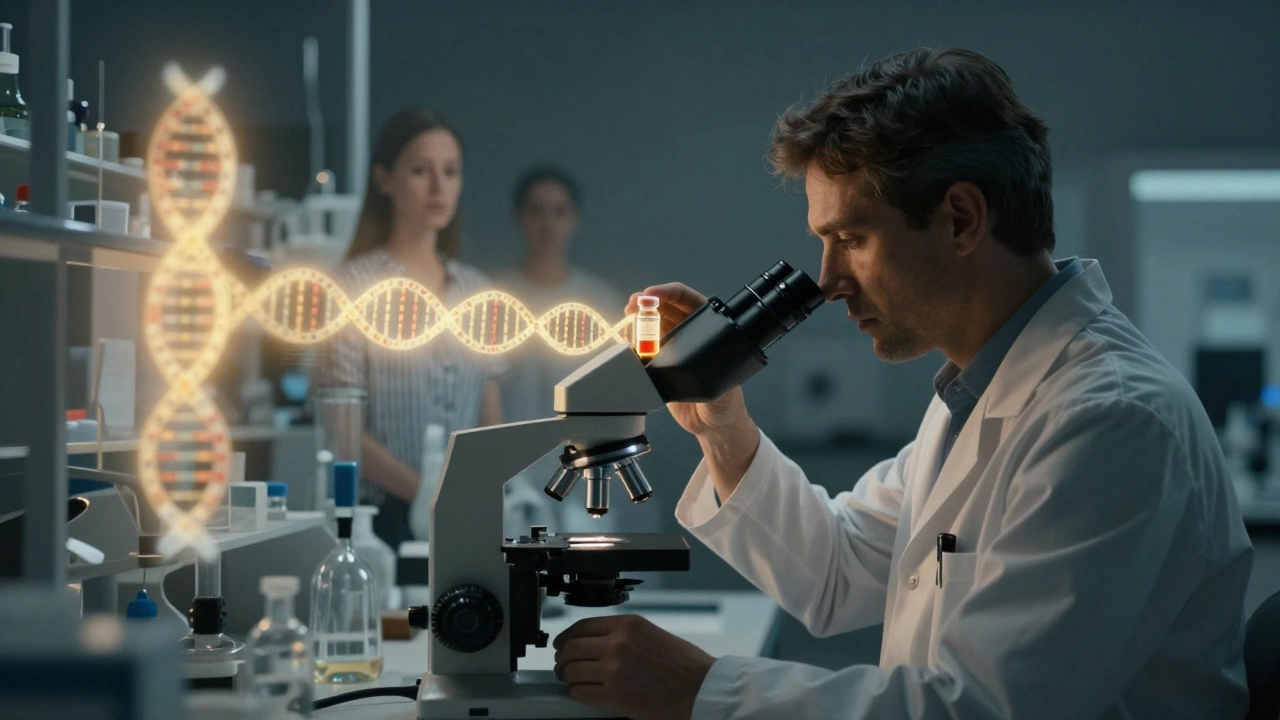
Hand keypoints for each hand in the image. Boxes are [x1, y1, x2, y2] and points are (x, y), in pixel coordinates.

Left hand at [553, 614, 715, 719]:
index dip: (566, 637)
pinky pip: (581, 692)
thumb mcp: (651, 634)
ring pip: (572, 671)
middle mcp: (617, 643)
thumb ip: (623, 635)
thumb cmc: (684, 665)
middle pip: (572, 648)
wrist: (702, 688)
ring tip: (569, 680)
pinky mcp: (614, 695)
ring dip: (566, 677)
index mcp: (628, 624)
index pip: (582, 626)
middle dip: (562, 658)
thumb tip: (596, 643)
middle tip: (561, 664)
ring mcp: (614, 670)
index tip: (561, 644)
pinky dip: (576, 693)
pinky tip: (580, 693)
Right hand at [625, 284, 754, 442]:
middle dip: (648, 301)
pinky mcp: (659, 365)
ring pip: (652, 324)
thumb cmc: (726, 403)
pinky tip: (625, 338)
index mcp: (709, 330)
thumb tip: (690, 363)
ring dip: (638, 317)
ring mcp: (673, 348)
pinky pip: (643, 349)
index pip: (688, 300)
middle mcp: (689, 335)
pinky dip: (632, 341)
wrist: (712, 426)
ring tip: (627, 314)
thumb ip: (711, 374)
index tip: (652, 293)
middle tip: (634, 303)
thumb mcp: (725, 386)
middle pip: (665, 308)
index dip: (669, 292)